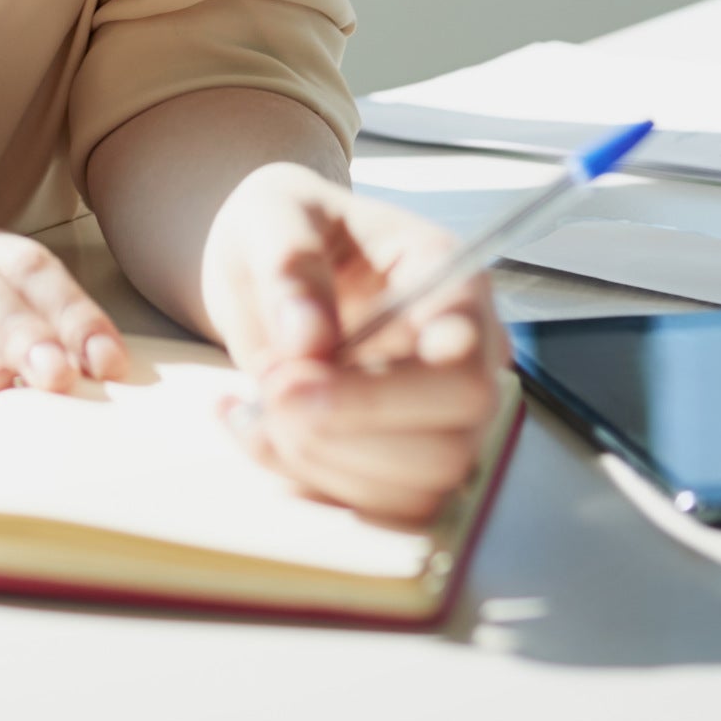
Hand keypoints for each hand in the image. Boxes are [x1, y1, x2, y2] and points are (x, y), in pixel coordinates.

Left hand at [200, 163, 508, 525]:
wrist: (268, 265)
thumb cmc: (286, 226)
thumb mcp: (271, 214)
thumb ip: (289, 265)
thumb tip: (307, 337)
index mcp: (448, 277)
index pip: (466, 353)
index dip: (416, 386)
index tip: (324, 376)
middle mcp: (464, 355)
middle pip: (450, 438)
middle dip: (347, 426)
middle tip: (271, 387)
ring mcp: (442, 417)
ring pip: (415, 487)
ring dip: (320, 460)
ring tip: (257, 403)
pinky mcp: (404, 461)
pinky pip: (373, 506)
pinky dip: (302, 480)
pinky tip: (254, 428)